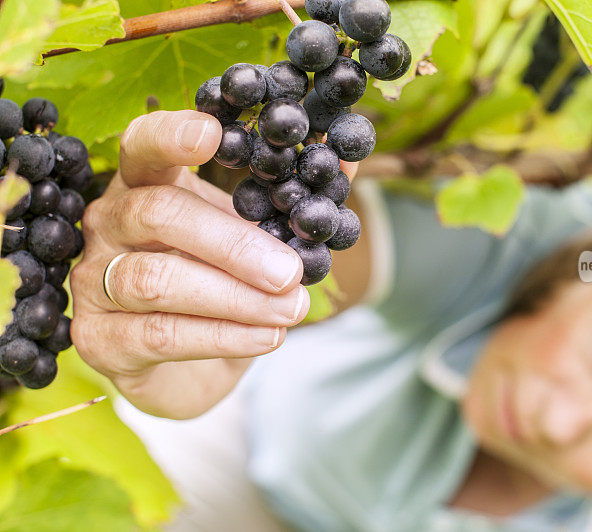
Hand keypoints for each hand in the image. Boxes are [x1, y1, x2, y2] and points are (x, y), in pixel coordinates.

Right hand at [70, 110, 348, 418]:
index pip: (142, 146)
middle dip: (234, 243)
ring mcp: (95, 282)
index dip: (171, 135)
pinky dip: (224, 335)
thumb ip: (293, 200)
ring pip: (158, 279)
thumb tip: (347, 153)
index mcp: (146, 185)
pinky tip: (269, 336)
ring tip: (292, 309)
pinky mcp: (103, 340)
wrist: (189, 367)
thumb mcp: (256, 237)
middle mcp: (111, 225)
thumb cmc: (223, 284)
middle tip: (290, 272)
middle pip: (159, 214)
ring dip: (237, 297)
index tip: (213, 133)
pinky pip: (162, 333)